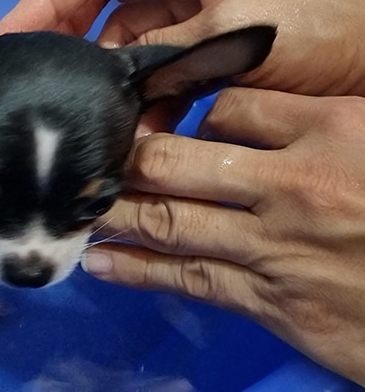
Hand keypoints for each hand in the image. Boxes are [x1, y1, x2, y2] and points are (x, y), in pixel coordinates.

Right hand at [0, 0, 364, 98]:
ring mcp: (187, 15)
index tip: (10, 34)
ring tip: (76, 121)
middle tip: (27, 80)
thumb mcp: (247, 35)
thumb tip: (104, 92)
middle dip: (64, 41)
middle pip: (99, 2)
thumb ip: (170, 54)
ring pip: (119, 47)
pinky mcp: (195, 55)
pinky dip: (133, 106)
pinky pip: (146, 77)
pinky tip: (123, 138)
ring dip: (101, 85)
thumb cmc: (333, 32)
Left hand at [82, 88, 364, 384]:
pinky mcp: (273, 301)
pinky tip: (102, 263)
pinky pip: (191, 280)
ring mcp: (277, 247)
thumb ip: (313, 120)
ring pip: (172, 220)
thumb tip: (242, 106)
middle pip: (179, 158)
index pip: (232, 106)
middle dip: (128, 155)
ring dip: (118, 212)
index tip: (150, 108)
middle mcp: (293, 185)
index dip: (188, 105)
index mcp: (331, 132)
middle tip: (86, 149)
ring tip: (76, 202)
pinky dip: (139, 270)